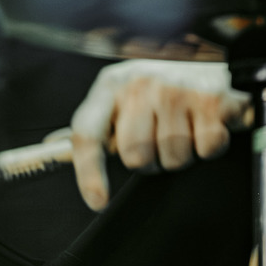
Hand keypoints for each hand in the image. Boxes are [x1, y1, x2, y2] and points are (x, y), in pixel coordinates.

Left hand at [69, 60, 250, 210]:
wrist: (210, 63)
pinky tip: (208, 125)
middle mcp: (140, 84)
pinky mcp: (212, 98)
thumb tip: (53, 146)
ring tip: (186, 129)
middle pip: (136, 157)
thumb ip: (94, 125)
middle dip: (150, 161)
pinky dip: (211, 146)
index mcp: (111, 85)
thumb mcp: (120, 97)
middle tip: (160, 141)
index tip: (97, 202)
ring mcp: (176, 89)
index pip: (87, 133)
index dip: (88, 173)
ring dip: (183, 155)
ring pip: (174, 158)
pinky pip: (208, 148)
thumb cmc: (157, 89)